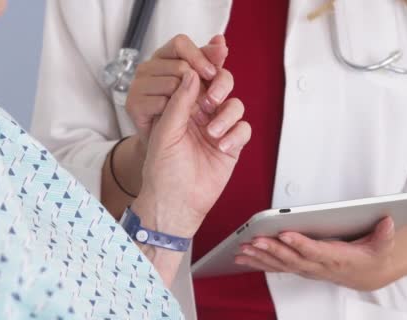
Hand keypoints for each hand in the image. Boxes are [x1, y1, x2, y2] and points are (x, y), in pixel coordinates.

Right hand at [126, 34, 233, 144]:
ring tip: (195, 115)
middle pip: (180, 65)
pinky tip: (178, 121)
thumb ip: (210, 61)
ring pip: (172, 84)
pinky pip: (161, 103)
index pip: (180, 43)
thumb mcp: (202, 83)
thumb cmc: (184, 111)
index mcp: (163, 57)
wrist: (167, 146)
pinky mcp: (133, 104)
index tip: (212, 74)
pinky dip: (174, 113)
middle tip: (209, 103)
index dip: (199, 56)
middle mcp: (147, 67)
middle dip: (200, 85)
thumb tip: (221, 40)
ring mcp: (137, 85)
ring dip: (189, 102)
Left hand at [132, 70, 250, 238]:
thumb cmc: (163, 172)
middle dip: (220, 86)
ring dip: (227, 114)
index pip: (196, 78)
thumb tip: (190, 74)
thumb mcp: (165, 131)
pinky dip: (236, 134)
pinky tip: (222, 145)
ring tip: (213, 132)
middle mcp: (200, 115)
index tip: (211, 57)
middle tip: (211, 98)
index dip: (205, 65)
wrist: (175, 202)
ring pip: (235, 105)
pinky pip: (244, 129)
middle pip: (221, 85)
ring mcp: (217, 129)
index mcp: (180, 108)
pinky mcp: (232, 145)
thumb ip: (179, 101)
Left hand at [235, 217, 397, 290]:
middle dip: (271, 250)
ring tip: (242, 250)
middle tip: (253, 241)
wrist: (367, 273)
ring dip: (259, 258)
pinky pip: (276, 267)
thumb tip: (387, 221)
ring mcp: (306, 268)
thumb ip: (385, 235)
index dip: (299, 243)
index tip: (284, 233)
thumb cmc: (371, 256)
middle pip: (291, 259)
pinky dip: (258, 262)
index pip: (314, 251)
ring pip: (279, 265)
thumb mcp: (384, 246)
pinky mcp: (298, 267)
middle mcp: (317, 266)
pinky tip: (243, 256)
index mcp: (335, 259)